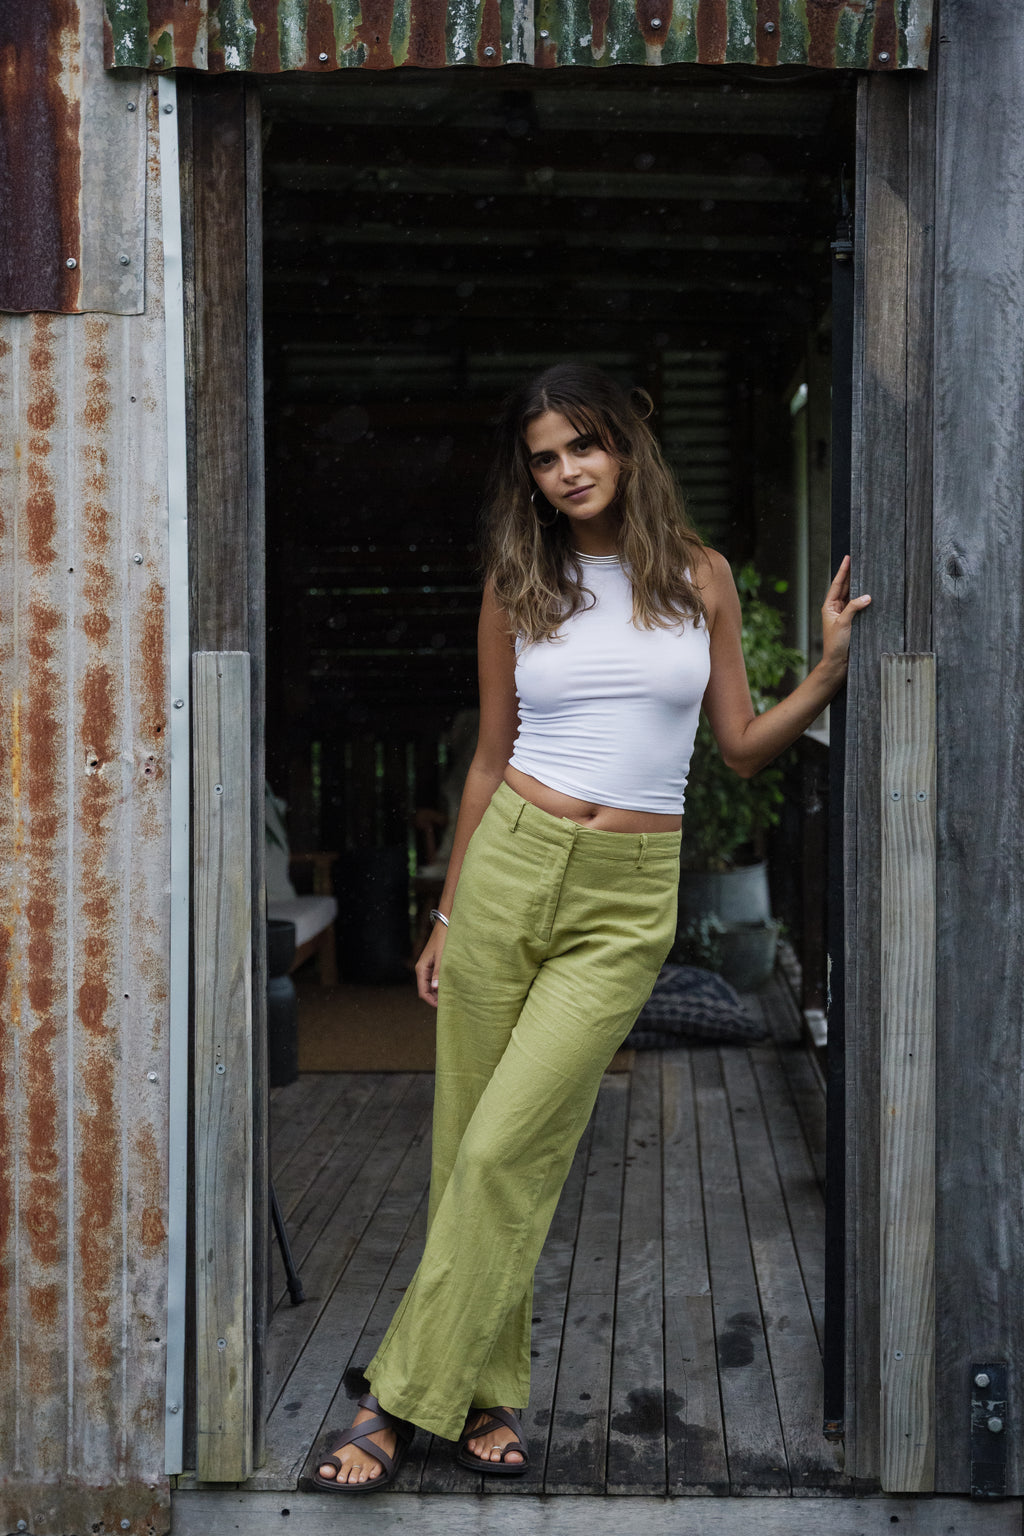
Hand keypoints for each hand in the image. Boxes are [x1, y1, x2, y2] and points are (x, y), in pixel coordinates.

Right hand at [415, 921, 446, 1007]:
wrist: (445, 926)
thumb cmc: (443, 940)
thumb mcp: (442, 957)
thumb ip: (438, 973)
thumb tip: (435, 988)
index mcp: (421, 969)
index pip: (422, 991)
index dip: (431, 1001)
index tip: (441, 1008)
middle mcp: (422, 969)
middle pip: (425, 990)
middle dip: (434, 999)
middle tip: (448, 1004)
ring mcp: (427, 967)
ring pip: (430, 986)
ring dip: (437, 993)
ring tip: (450, 997)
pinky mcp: (433, 964)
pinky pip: (434, 979)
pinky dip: (439, 985)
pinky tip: (449, 987)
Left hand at [821, 555, 870, 672]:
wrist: (839, 663)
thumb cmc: (836, 645)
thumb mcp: (844, 623)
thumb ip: (854, 608)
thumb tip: (867, 596)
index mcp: (830, 606)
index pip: (837, 584)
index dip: (843, 571)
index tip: (848, 558)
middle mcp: (837, 609)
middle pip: (846, 588)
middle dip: (852, 575)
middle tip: (860, 561)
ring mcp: (846, 615)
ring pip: (854, 596)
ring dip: (860, 586)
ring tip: (867, 572)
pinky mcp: (854, 622)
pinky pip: (860, 607)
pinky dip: (865, 600)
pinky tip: (872, 593)